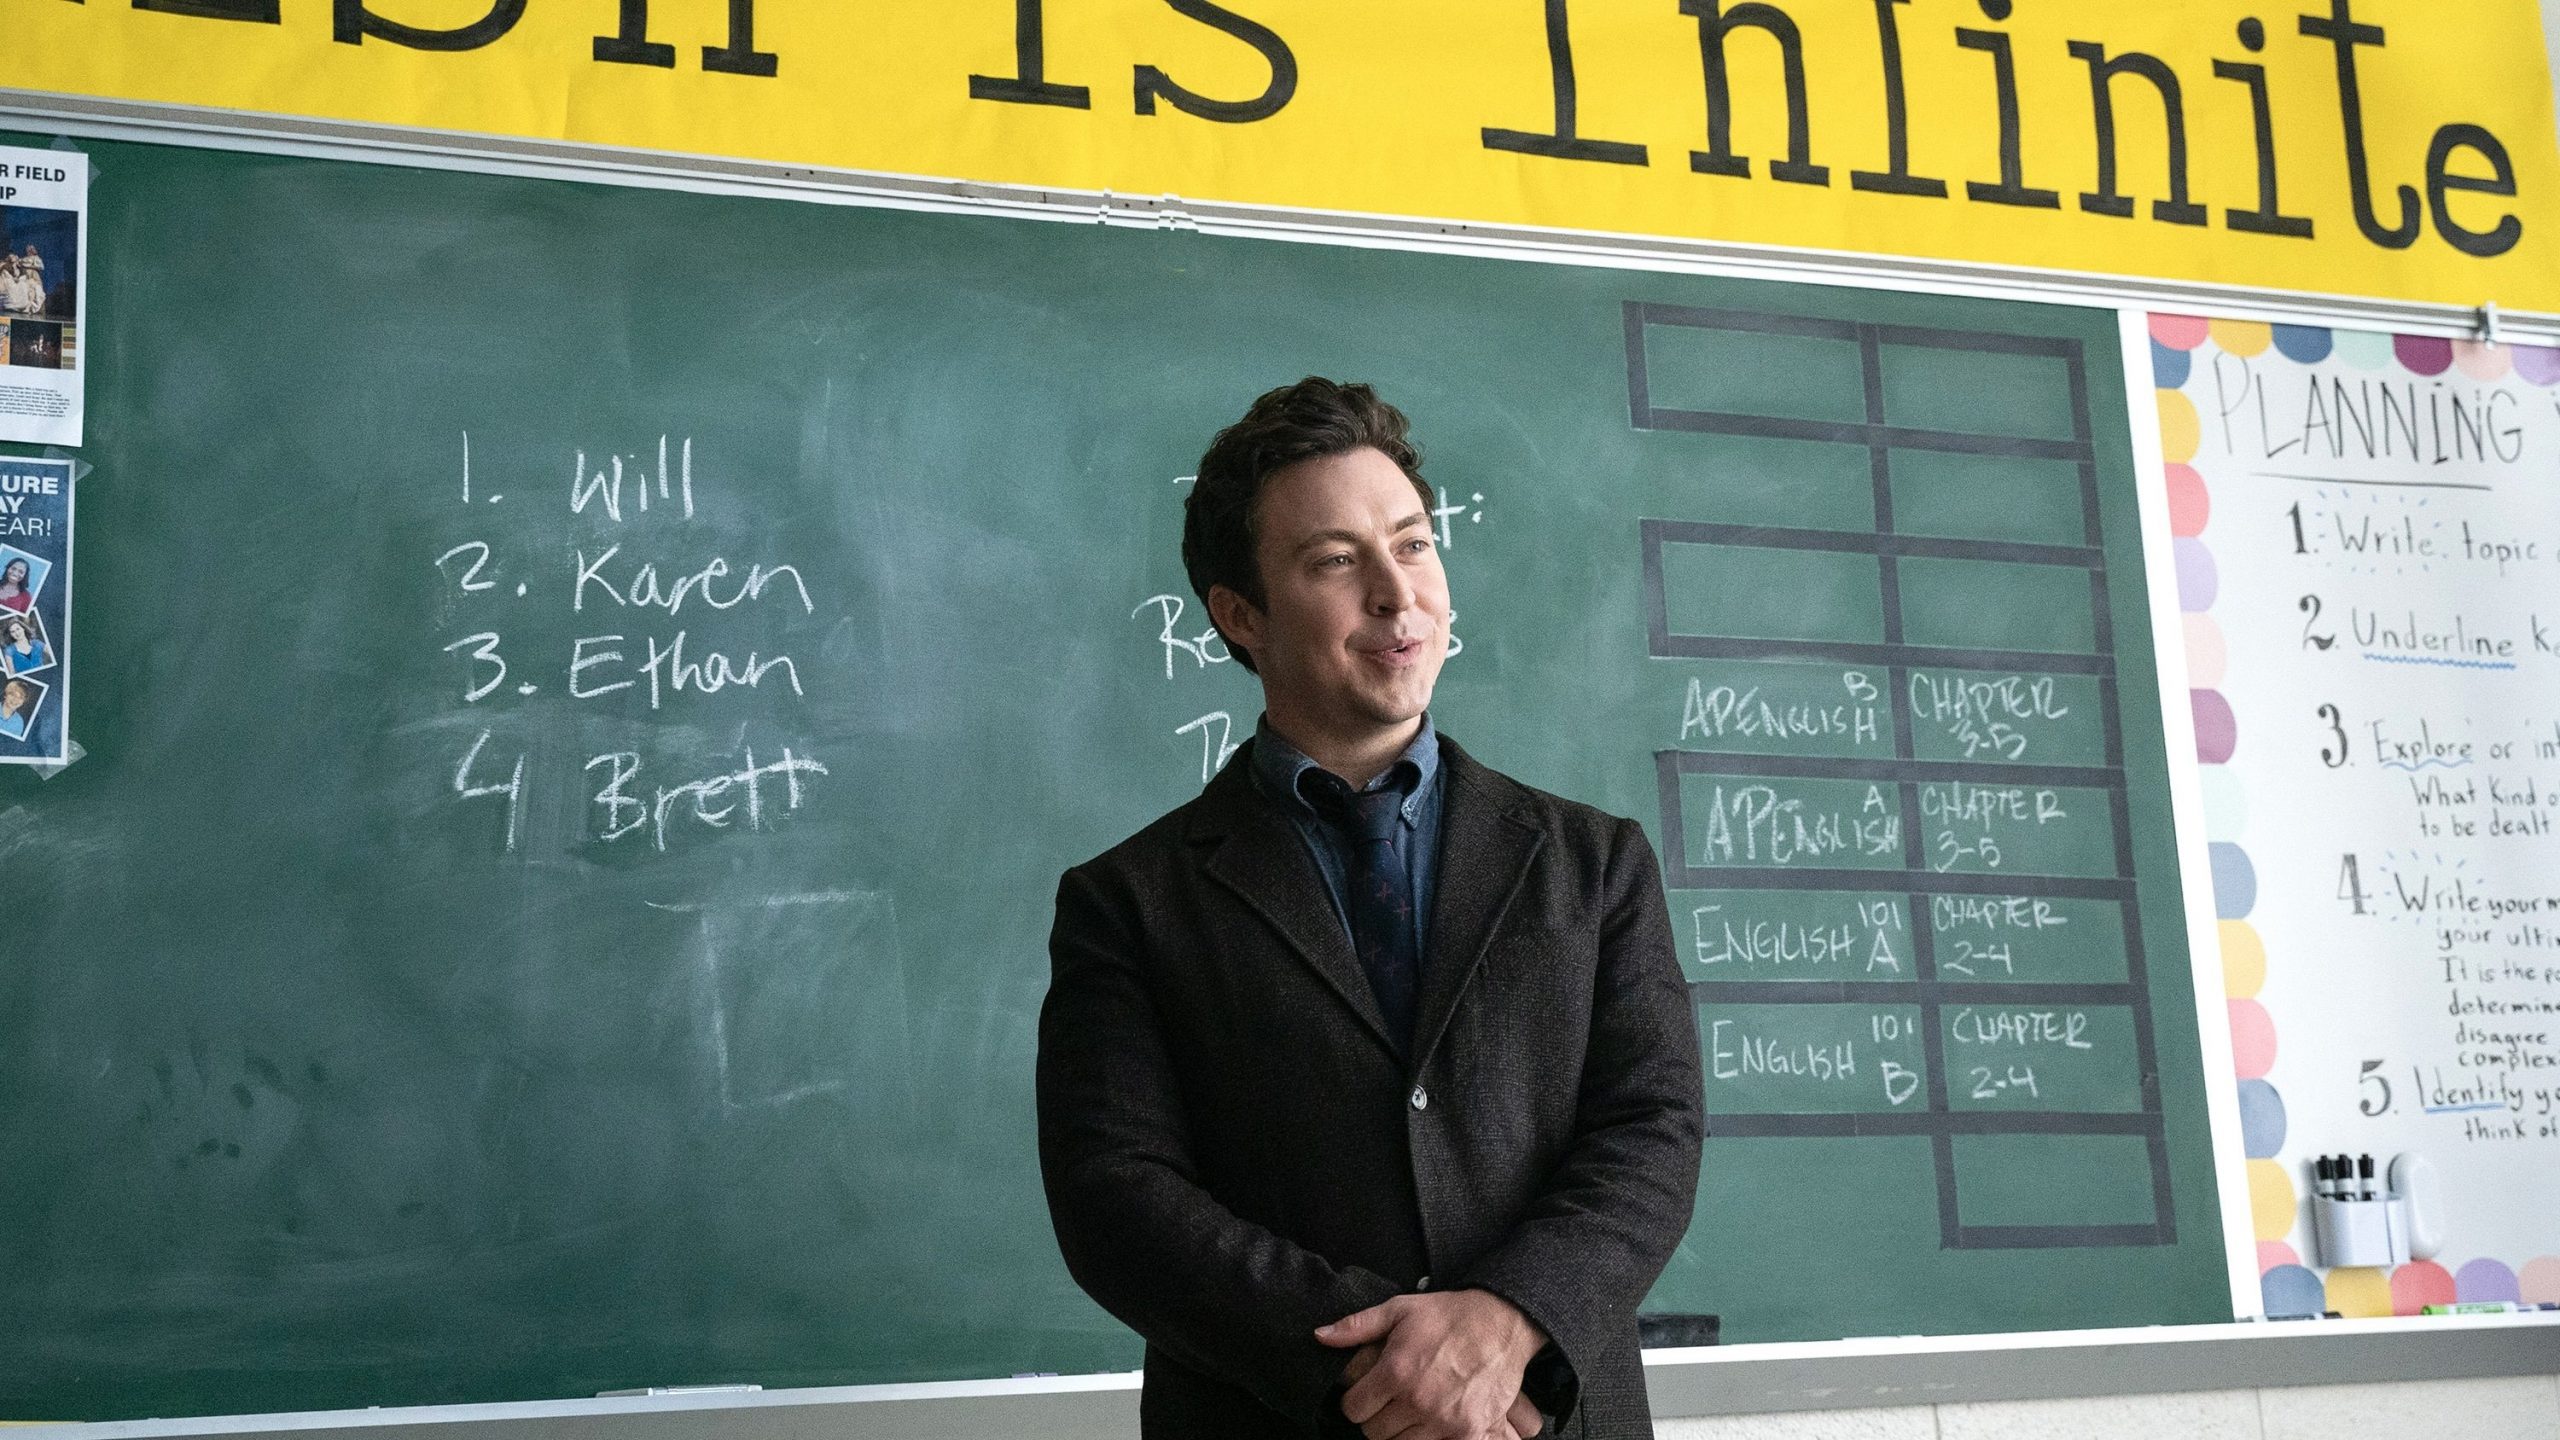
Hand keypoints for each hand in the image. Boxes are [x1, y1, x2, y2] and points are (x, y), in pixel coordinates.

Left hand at [1317, 1289, 1546, 1439]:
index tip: (1366, 1394)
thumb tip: (1320, 1336)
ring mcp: (1444, 1421)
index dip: (1355, 1401)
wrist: (1502, 1323)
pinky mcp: (1468, 1433)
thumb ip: (1357, 1326)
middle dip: (1377, 1417)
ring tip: (1413, 1410)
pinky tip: (1433, 1423)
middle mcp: (1417, 1401)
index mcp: (1396, 1371)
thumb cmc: (1449, 1315)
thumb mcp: (1400, 1310)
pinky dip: (1431, 1439)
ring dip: (1403, 1431)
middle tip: (1391, 1401)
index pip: (1354, 1409)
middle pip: (1375, 1432)